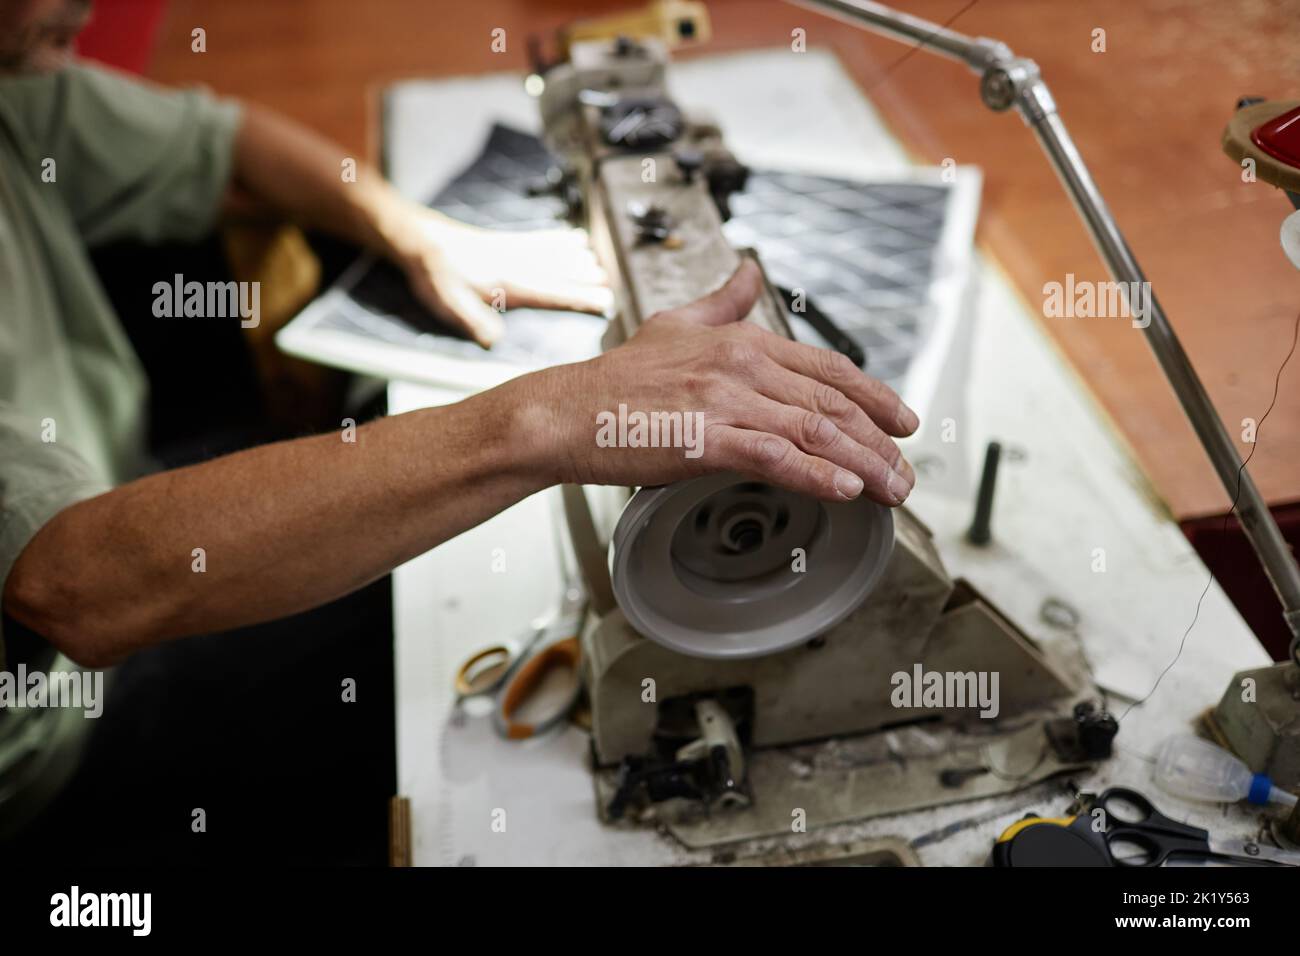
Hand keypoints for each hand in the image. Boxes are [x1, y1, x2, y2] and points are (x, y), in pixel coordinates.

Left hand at [389, 208, 611, 346]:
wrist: (419, 239)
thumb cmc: (433, 275)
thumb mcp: (446, 302)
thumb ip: (472, 319)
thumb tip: (493, 341)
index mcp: (507, 283)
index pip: (551, 291)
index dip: (578, 297)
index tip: (604, 302)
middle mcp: (516, 264)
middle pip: (559, 272)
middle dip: (587, 279)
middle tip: (613, 288)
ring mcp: (513, 250)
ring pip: (554, 254)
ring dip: (579, 260)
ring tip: (602, 265)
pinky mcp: (507, 242)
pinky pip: (541, 239)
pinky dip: (561, 239)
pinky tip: (576, 238)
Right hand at [522, 260, 918, 504]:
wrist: (564, 413)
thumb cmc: (615, 380)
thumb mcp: (675, 323)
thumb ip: (722, 301)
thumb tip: (751, 273)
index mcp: (741, 340)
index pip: (826, 368)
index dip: (874, 396)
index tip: (903, 422)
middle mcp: (741, 365)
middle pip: (831, 403)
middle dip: (879, 441)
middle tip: (906, 471)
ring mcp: (725, 401)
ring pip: (814, 431)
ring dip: (862, 464)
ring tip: (890, 490)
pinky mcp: (705, 438)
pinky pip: (775, 456)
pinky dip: (816, 474)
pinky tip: (844, 490)